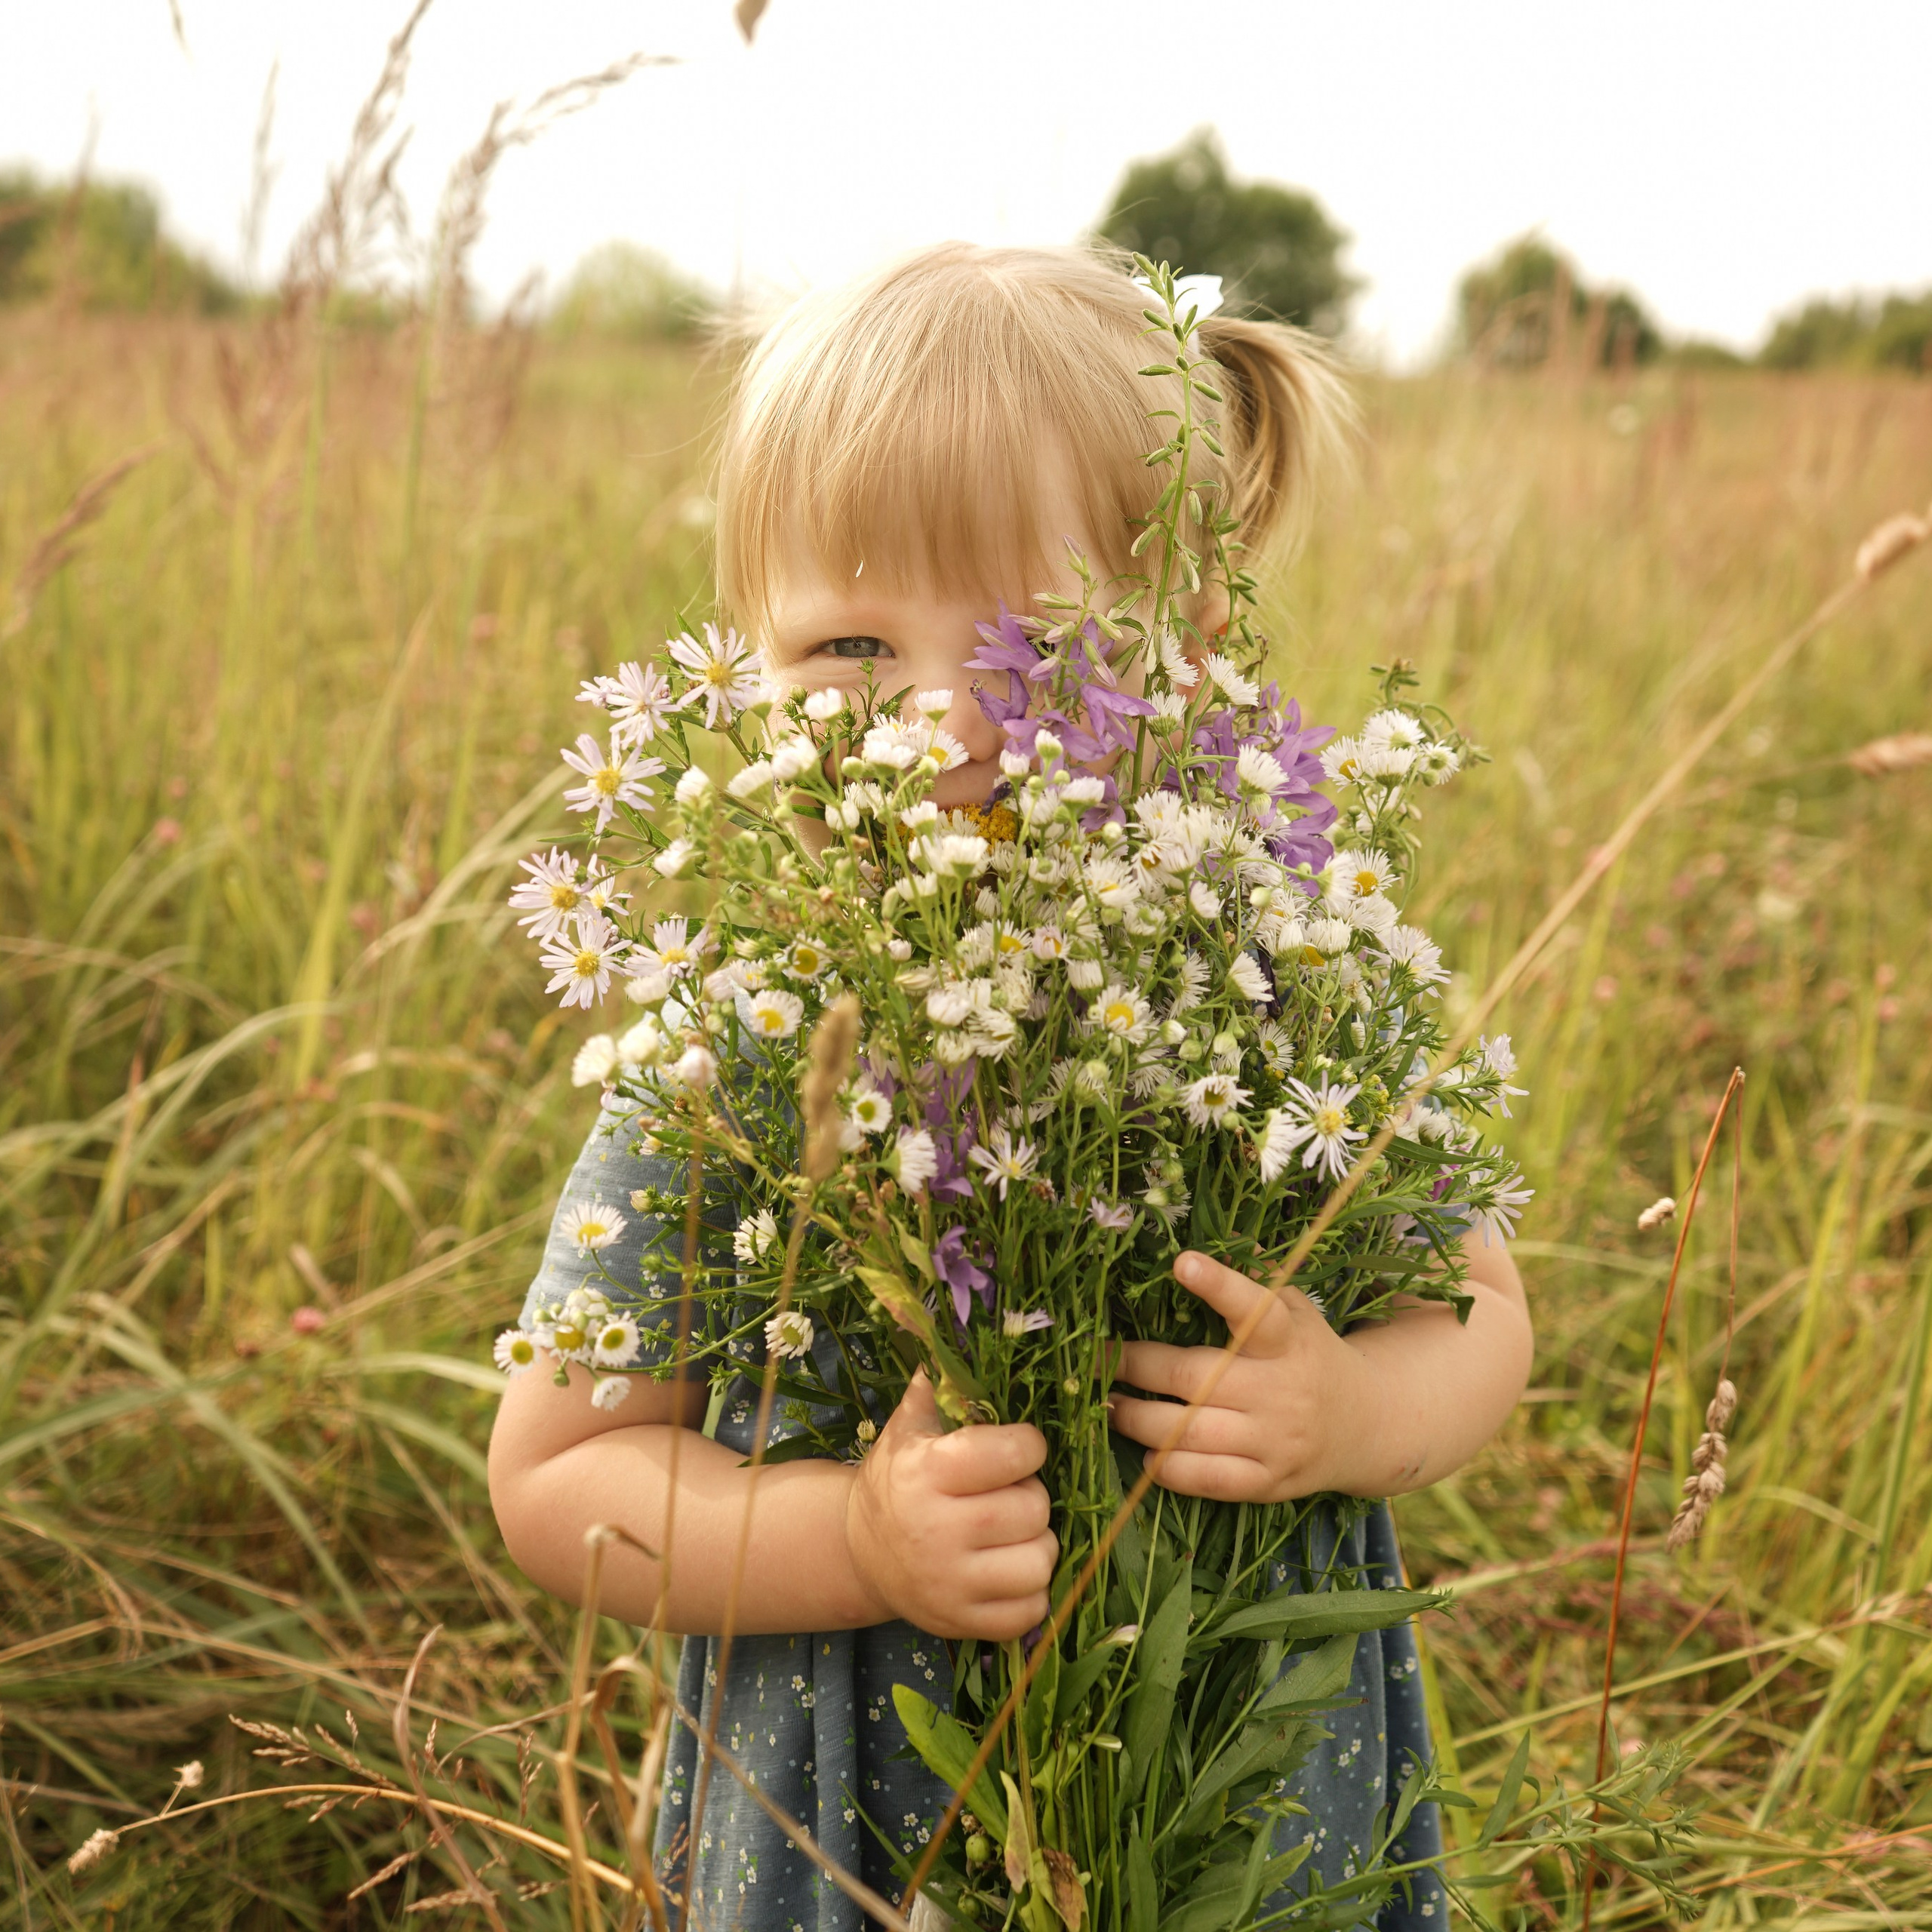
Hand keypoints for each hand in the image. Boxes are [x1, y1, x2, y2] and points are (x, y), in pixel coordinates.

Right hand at [844, 1371, 1057, 1638]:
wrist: (860, 1552)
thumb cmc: (899, 1477)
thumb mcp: (910, 1425)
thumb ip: (940, 1380)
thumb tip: (960, 1326)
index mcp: (928, 1472)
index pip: (1015, 1453)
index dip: (1028, 1447)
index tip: (1018, 1449)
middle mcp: (937, 1531)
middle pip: (1034, 1509)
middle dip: (1032, 1496)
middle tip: (1009, 1494)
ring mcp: (949, 1584)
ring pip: (1040, 1562)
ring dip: (1037, 1545)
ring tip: (1012, 1533)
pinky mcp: (961, 1624)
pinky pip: (1031, 1611)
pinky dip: (1031, 1591)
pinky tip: (1006, 1569)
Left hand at [1107, 1251, 1376, 1502]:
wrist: (1366, 1425)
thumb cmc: (1309, 1353)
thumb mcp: (1296, 1307)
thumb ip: (1256, 1274)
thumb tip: (1212, 1230)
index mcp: (1288, 1338)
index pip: (1254, 1310)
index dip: (1218, 1286)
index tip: (1181, 1262)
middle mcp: (1281, 1389)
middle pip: (1195, 1377)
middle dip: (1135, 1365)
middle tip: (1094, 1356)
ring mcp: (1274, 1439)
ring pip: (1189, 1432)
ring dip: (1137, 1418)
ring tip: (1107, 1403)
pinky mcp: (1268, 1482)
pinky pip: (1207, 1479)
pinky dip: (1168, 1468)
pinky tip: (1145, 1453)